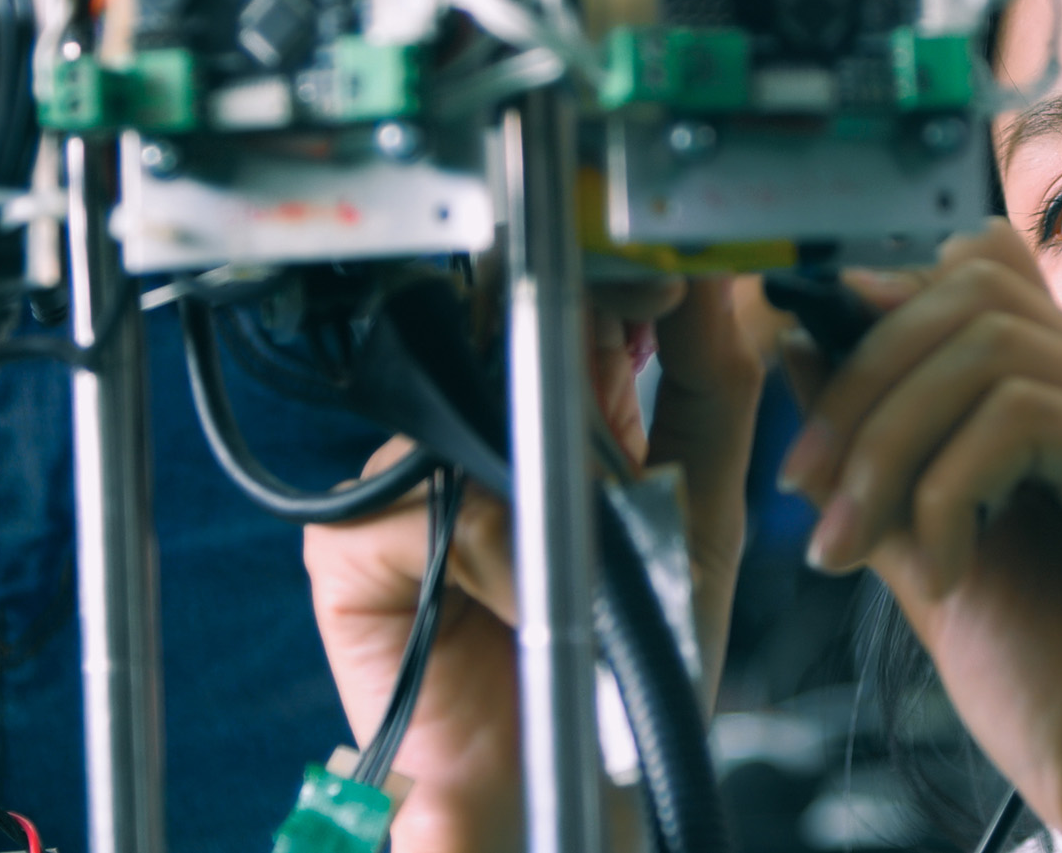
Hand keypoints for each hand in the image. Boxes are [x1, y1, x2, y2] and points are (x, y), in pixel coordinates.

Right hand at [302, 277, 764, 852]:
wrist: (581, 784)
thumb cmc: (638, 664)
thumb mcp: (701, 504)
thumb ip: (711, 384)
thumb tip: (709, 276)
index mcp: (554, 414)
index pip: (563, 305)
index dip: (612, 286)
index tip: (665, 285)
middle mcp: (471, 436)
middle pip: (497, 341)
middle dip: (573, 372)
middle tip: (628, 432)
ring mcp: (404, 486)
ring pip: (460, 422)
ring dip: (536, 490)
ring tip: (577, 569)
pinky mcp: (350, 545)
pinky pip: (414, 507)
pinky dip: (481, 554)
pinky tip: (518, 603)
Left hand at [782, 222, 1061, 852]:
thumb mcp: (939, 573)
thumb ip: (888, 466)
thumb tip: (808, 347)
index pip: (980, 277)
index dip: (879, 316)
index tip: (811, 417)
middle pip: (974, 291)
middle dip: (863, 379)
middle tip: (810, 487)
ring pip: (994, 341)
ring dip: (890, 438)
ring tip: (857, 543)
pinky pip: (1035, 416)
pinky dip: (953, 485)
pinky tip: (950, 572)